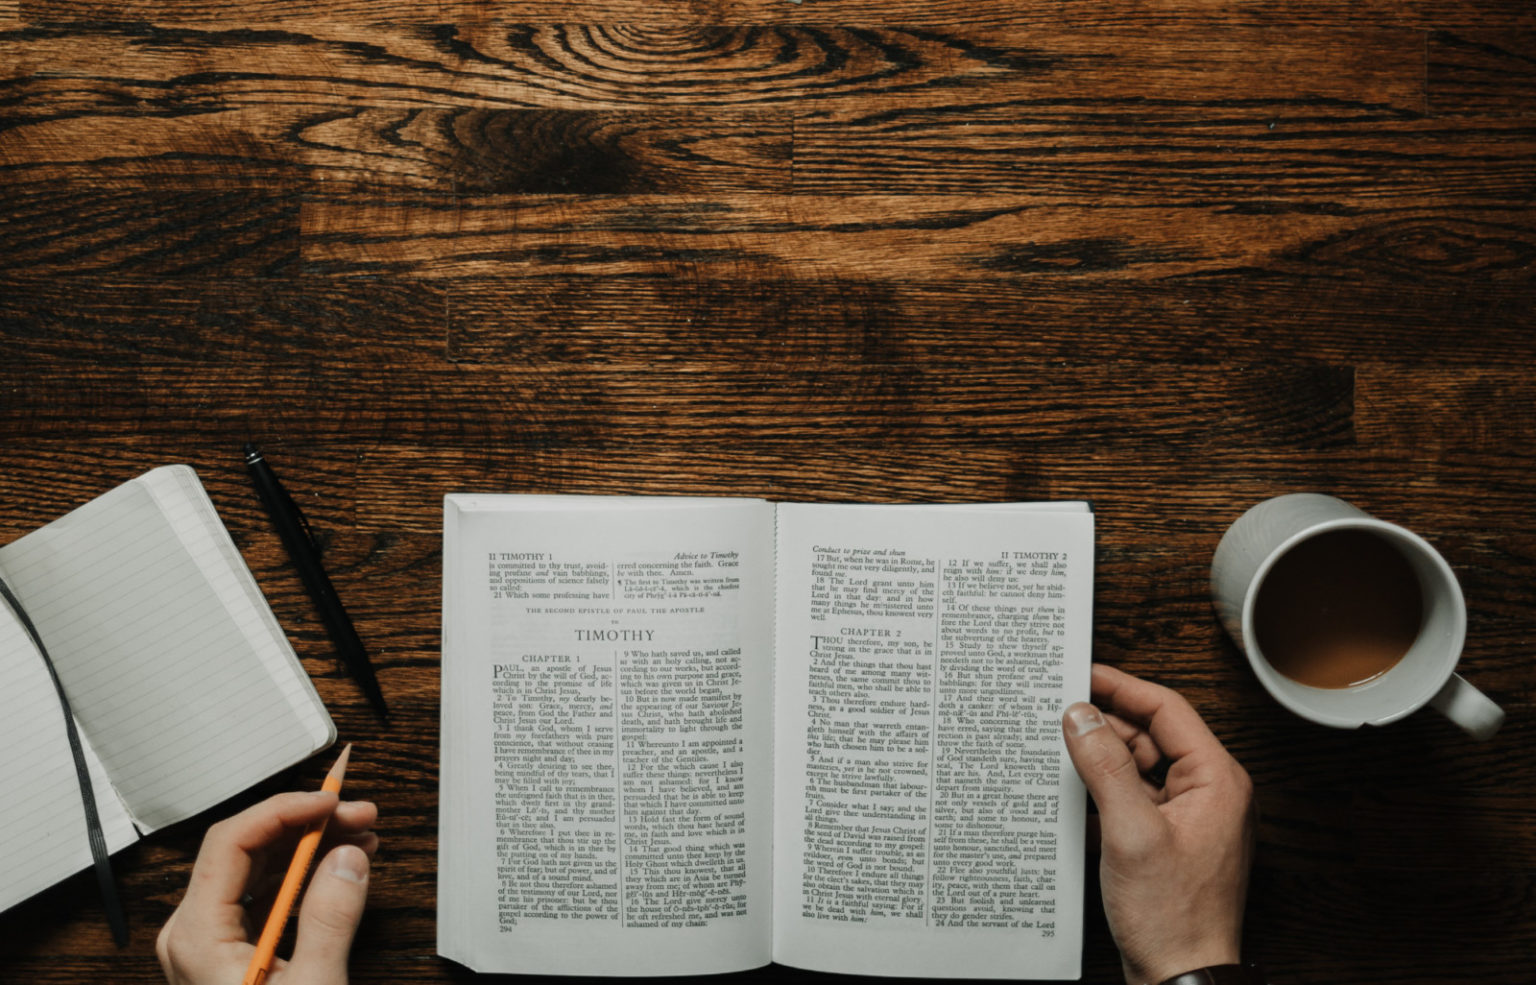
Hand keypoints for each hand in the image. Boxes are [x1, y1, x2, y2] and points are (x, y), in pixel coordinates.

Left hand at [157, 791, 379, 984]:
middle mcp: (195, 933)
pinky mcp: (232, 953)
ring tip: (362, 836)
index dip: (285, 810)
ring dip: (311, 846)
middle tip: (361, 814)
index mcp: (197, 936)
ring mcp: (211, 943)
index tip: (332, 802)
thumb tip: (348, 857)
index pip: (232, 842)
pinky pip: (265, 896)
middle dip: (307, 824)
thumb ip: (331, 918)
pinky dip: (305, 875)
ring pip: (259, 869)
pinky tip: (341, 867)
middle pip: (246, 849)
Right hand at [1061, 664, 1254, 984]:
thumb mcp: (1129, 832)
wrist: (1182, 978)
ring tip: (1059, 750)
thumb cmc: (1172, 917)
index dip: (1122, 686)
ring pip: (1140, 766)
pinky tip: (1073, 791)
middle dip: (1105, 724)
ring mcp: (1189, 817)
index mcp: (1217, 780)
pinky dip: (1105, 789)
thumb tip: (1081, 717)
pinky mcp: (1168, 839)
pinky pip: (1135, 797)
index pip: (1167, 709)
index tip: (1082, 674)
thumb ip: (1105, 766)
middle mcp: (1209, 793)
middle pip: (1152, 735)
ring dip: (1102, 758)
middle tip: (1058, 713)